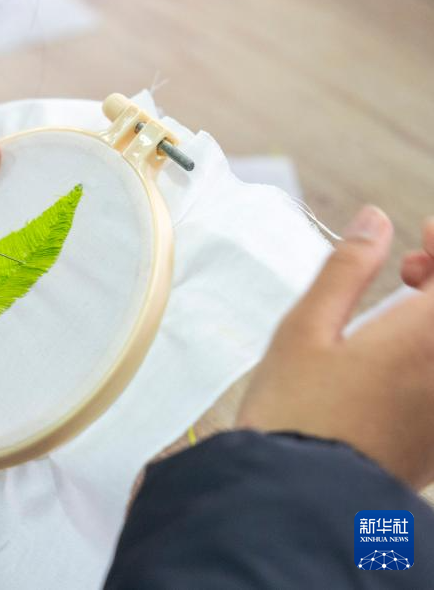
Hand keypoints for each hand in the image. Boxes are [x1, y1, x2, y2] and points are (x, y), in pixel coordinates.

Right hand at [237, 207, 433, 488]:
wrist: (296, 494)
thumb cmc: (294, 411)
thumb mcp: (306, 327)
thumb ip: (348, 268)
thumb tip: (375, 219)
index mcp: (426, 335)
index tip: (419, 234)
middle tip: (405, 270)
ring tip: (398, 312)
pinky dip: (432, 351)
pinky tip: (401, 354)